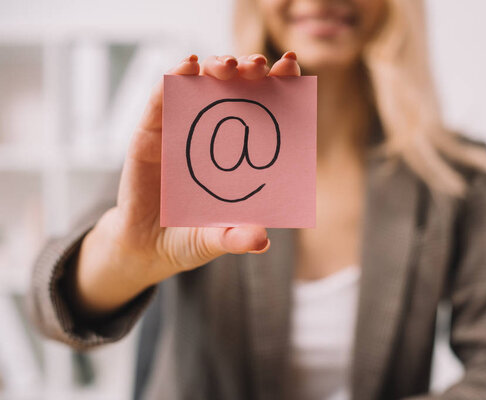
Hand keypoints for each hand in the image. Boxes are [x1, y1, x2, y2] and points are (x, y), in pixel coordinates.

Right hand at [75, 52, 300, 315]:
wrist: (146, 246)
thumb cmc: (191, 237)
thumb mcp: (216, 240)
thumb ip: (236, 239)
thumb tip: (261, 240)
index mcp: (240, 152)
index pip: (266, 109)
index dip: (279, 85)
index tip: (291, 66)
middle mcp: (214, 133)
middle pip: (236, 88)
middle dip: (248, 69)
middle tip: (259, 65)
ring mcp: (182, 129)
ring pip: (201, 85)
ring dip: (216, 66)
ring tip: (227, 65)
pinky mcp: (150, 132)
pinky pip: (161, 99)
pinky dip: (173, 78)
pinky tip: (187, 65)